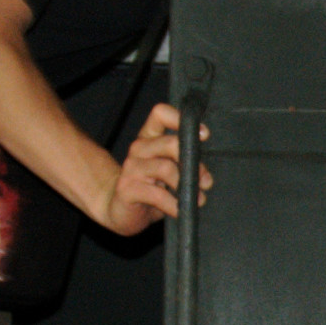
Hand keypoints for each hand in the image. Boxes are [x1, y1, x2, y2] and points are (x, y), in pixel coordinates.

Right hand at [97, 104, 210, 234]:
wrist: (120, 210)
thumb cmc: (149, 189)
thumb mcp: (168, 171)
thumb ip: (184, 164)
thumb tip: (205, 175)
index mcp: (149, 138)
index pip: (160, 114)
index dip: (181, 119)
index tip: (203, 134)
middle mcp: (138, 148)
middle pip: (169, 143)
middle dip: (192, 162)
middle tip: (205, 181)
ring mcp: (131, 168)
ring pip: (165, 168)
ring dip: (186, 186)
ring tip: (198, 199)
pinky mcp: (127, 189)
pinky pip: (157, 194)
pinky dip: (173, 204)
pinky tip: (179, 210)